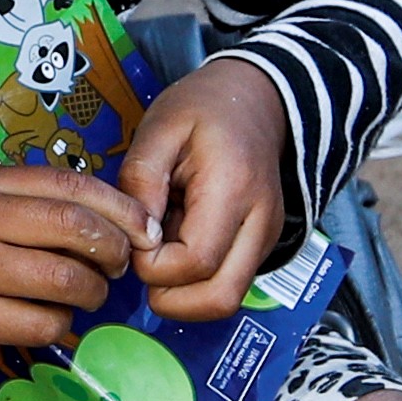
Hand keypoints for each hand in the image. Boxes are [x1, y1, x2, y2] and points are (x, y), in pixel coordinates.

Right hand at [0, 160, 148, 353]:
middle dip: (114, 250)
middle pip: (76, 228)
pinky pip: (42, 324)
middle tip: (119, 263)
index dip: (121, 208)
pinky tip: (52, 317)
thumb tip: (111, 219)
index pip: (71, 186)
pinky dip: (61, 324)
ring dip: (92, 292)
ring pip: (65, 281)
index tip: (145, 228)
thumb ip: (29, 201)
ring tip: (86, 293)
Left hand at [121, 58, 290, 323]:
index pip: (195, 262)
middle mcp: (261, 223)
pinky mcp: (261, 247)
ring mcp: (266, 240)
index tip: (135, 236)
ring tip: (163, 249)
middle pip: (220, 299)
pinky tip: (180, 244)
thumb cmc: (203, 109)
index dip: (153, 265)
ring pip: (225, 301)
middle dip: (170, 298)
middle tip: (144, 262)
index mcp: (233, 188)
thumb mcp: (159, 129)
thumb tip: (136, 239)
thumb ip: (141, 182)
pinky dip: (196, 282)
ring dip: (183, 293)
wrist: (257, 99)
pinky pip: (227, 285)